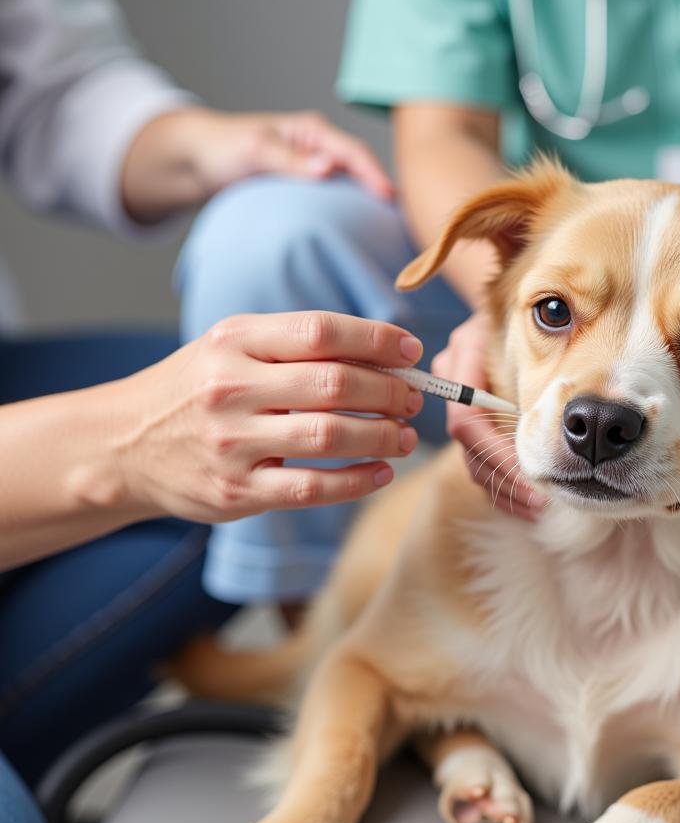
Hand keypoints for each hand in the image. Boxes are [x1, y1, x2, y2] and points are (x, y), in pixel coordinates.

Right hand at [115, 312, 423, 522]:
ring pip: (329, 436)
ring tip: (403, 436)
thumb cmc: (196, 390)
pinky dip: (358, 481)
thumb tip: (385, 356)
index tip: (411, 352)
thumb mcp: (230, 349)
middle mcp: (230, 388)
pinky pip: (313, 488)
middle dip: (389, 393)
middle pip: (334, 384)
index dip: (377, 341)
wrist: (123, 445)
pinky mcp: (237, 491)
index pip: (321, 331)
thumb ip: (296, 346)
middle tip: (413, 400)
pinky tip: (381, 472)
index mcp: (234, 341)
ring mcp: (232, 443)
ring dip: (381, 437)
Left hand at [122, 107, 392, 221]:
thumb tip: (328, 169)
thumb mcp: (254, 151)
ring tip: (392, 234)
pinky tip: (362, 236)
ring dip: (370, 206)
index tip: (390, 199)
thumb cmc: (222, 149)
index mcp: (312, 132)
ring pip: (353, 187)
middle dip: (383, 192)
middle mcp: (320, 148)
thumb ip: (290, 160)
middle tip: (404, 222)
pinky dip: (353, 214)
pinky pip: (339, 200)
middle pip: (361, 170)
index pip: (353, 152)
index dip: (374, 175)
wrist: (197, 160)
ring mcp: (316, 168)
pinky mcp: (309, 189)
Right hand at [432, 314, 545, 520]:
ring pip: (474, 464)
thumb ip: (526, 350)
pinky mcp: (475, 427)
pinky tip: (529, 505)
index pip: (468, 421)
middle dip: (506, 478)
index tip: (536, 471)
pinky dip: (505, 487)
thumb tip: (540, 400)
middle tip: (541, 501)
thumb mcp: (523, 323)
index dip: (498, 451)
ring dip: (506, 490)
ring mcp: (461, 408)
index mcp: (460, 359)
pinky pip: (482, 466)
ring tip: (539, 508)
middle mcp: (453, 386)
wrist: (518, 306)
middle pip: (470, 449)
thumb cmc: (527, 313)